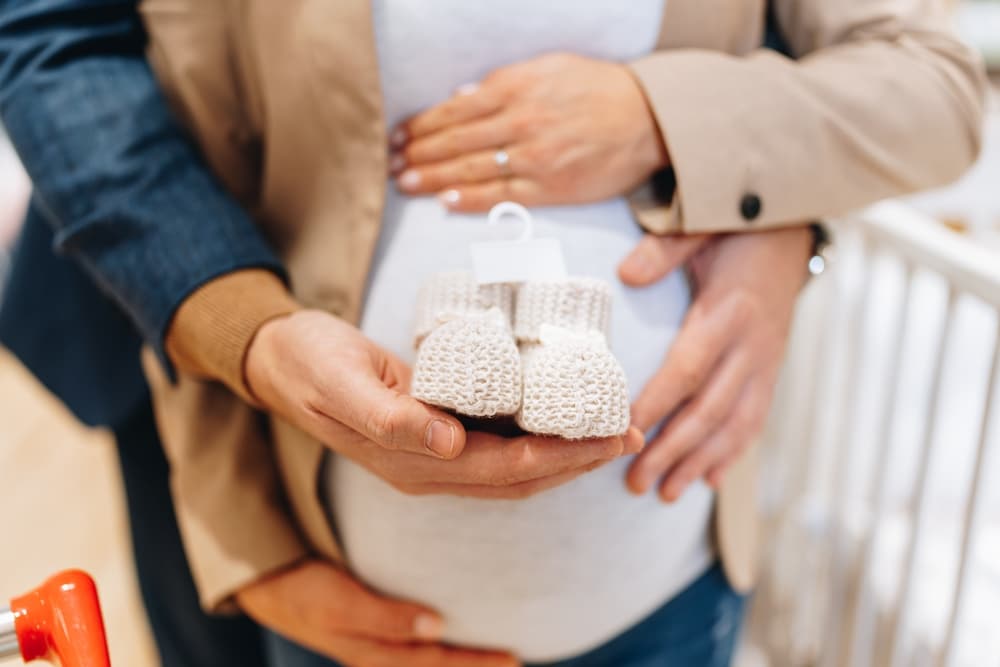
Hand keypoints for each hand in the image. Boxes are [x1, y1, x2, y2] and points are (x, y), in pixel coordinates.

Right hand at [237, 560, 518, 666]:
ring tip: (497, 654)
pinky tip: (454, 634)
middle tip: (518, 659)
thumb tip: (436, 627)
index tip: (514, 658)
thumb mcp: (339, 603)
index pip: (435, 665)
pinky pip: (416, 646)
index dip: (474, 665)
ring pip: (427, 659)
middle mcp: (381, 654)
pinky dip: (440, 647)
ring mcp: (377, 644)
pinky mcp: (375, 628)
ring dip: (460, 659)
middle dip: (475, 666)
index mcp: (375, 655)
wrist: (267, 583)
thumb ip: (385, 616)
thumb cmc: (303, 591)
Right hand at [246, 310, 643, 497]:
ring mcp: (434, 453)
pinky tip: (563, 415)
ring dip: (567, 452)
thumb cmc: (309, 363)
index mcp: (412, 461)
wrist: (281, 357)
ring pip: (516, 466)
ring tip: (613, 428)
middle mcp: (430, 467)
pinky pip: (499, 442)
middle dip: (579, 459)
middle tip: (631, 432)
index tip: (609, 437)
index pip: (505, 470)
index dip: (561, 457)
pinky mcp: (437, 429)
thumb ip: (389, 417)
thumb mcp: (342, 382)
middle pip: (522, 476)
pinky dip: (539, 434)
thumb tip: (448, 444)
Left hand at [391, 52, 667, 210]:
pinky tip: (444, 202)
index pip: (455, 110)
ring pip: (471, 169)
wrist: (648, 119)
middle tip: (390, 165)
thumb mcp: (551, 68)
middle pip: (455, 141)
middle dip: (417, 153)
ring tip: (406, 183)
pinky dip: (470, 199)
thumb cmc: (598, 90)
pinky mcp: (550, 188)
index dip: (422, 125)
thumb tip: (463, 94)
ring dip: (432, 177)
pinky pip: (502, 195)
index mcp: (517, 89)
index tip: (398, 136)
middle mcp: (521, 123)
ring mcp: (534, 158)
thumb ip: (506, 81)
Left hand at [617, 227, 812, 500]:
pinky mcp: (773, 367)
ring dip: (700, 462)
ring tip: (667, 494)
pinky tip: (711, 479)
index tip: (626, 433)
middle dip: (673, 451)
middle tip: (637, 484)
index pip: (688, 368)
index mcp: (727, 313)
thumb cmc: (737, 226)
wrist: (794, 224)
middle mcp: (751, 345)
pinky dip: (734, 452)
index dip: (658, 404)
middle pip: (709, 409)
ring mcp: (766, 361)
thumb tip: (625, 274)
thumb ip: (664, 249)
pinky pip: (755, 418)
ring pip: (735, 424)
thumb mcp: (701, 225)